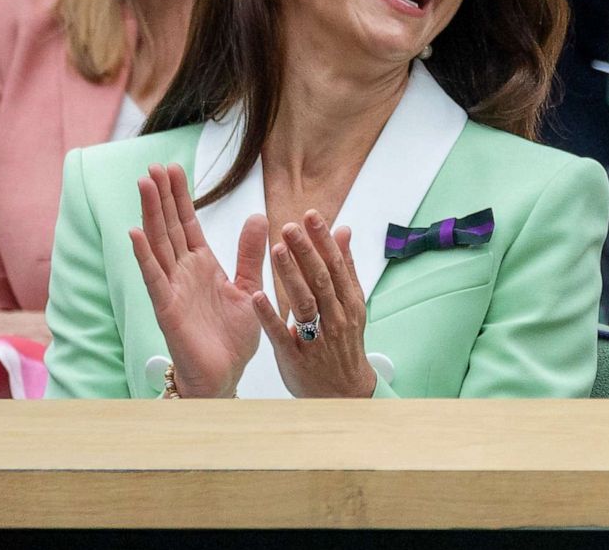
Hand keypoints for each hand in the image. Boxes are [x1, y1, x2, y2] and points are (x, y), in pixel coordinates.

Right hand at [128, 164, 263, 398]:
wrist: (225, 376)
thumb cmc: (232, 337)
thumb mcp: (249, 287)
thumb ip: (251, 254)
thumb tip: (259, 216)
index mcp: (202, 266)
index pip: (187, 224)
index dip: (179, 197)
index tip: (172, 168)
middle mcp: (183, 273)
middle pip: (168, 227)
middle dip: (161, 197)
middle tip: (152, 165)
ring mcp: (172, 289)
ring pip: (157, 245)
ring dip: (149, 215)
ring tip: (143, 185)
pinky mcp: (167, 309)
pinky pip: (154, 279)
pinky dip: (143, 256)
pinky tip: (134, 233)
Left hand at [253, 212, 375, 398]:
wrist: (343, 391)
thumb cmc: (343, 344)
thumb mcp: (351, 304)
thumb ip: (345, 267)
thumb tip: (344, 230)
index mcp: (350, 303)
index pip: (337, 265)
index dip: (323, 240)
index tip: (310, 216)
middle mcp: (336, 318)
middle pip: (321, 280)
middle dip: (306, 251)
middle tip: (289, 226)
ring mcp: (317, 338)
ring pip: (305, 303)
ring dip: (291, 276)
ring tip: (276, 250)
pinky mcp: (296, 356)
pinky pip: (282, 334)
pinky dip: (270, 315)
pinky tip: (257, 297)